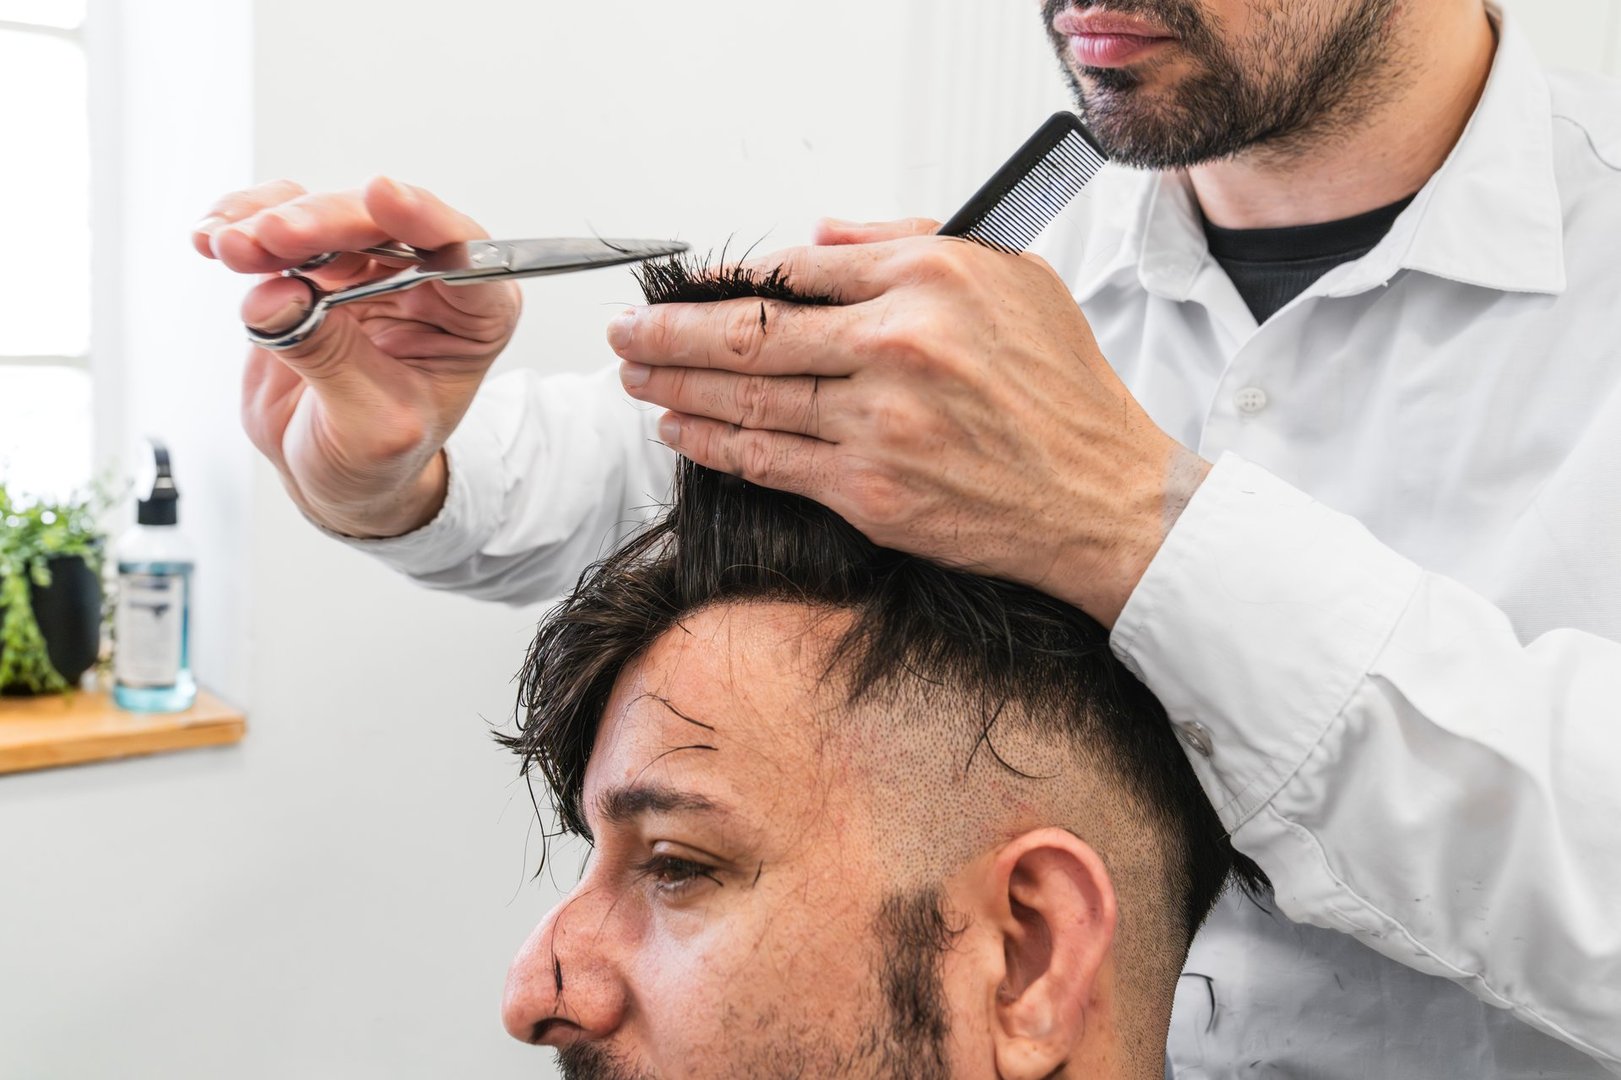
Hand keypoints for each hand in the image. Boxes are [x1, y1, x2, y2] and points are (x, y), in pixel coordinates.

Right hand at [194, 177, 520, 537]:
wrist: (333, 474)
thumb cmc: (378, 459)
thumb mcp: (370, 426)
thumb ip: (331, 361)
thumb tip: (277, 299)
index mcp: (473, 316)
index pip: (464, 254)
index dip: (423, 220)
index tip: (381, 195)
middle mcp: (426, 278)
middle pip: (380, 225)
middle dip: (323, 222)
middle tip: (272, 237)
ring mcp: (365, 267)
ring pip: (322, 215)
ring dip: (270, 221)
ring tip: (230, 247)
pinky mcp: (309, 266)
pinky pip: (277, 224)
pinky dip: (242, 225)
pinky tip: (212, 237)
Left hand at [608, 218, 1208, 625]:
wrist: (1103, 496)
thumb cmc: (1064, 390)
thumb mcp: (1012, 278)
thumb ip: (910, 241)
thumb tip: (822, 230)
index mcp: (930, 279)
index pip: (797, 266)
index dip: (730, 277)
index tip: (691, 286)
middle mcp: (898, 344)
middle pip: (751, 331)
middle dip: (669, 331)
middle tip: (623, 329)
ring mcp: (879, 423)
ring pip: (748, 397)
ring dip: (675, 385)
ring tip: (633, 375)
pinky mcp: (870, 491)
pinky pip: (768, 460)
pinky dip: (712, 443)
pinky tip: (678, 429)